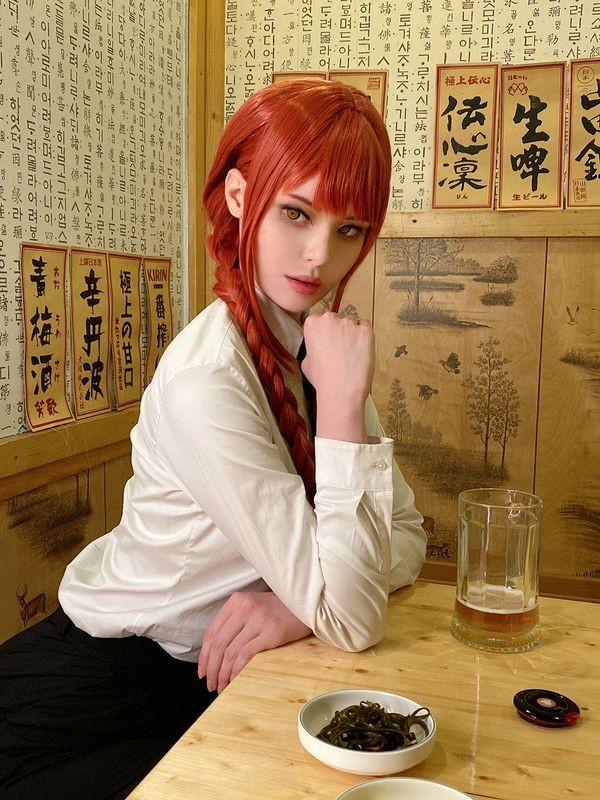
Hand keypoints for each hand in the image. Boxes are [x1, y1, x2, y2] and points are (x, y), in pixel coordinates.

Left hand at [197, 591, 311, 692]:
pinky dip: (237, 671)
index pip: (212, 632)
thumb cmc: (278, 609)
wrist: (305, 606)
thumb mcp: (252, 606)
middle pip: (219, 644)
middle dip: (212, 669)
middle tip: (211, 684)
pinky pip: (246, 656)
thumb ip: (234, 621)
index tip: (203, 672)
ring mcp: (258, 620)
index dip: (204, 656)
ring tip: (222, 686)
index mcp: (236, 601)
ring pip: (230, 652)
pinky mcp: (271, 633)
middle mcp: (244, 608)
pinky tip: (235, 680)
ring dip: (223, 674)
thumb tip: (215, 652)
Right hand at [301, 311, 374, 441]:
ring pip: (352, 323)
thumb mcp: (306, 361)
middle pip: (337, 318)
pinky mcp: (366, 330)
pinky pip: (366, 327)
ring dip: (352, 334)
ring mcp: (349, 323)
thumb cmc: (322, 379)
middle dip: (339, 331)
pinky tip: (360, 352)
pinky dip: (365, 338)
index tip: (328, 339)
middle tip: (340, 349)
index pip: (320, 317)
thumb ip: (312, 347)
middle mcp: (330, 318)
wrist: (340, 390)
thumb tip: (319, 346)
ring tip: (351, 355)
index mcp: (312, 323)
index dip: (325, 329)